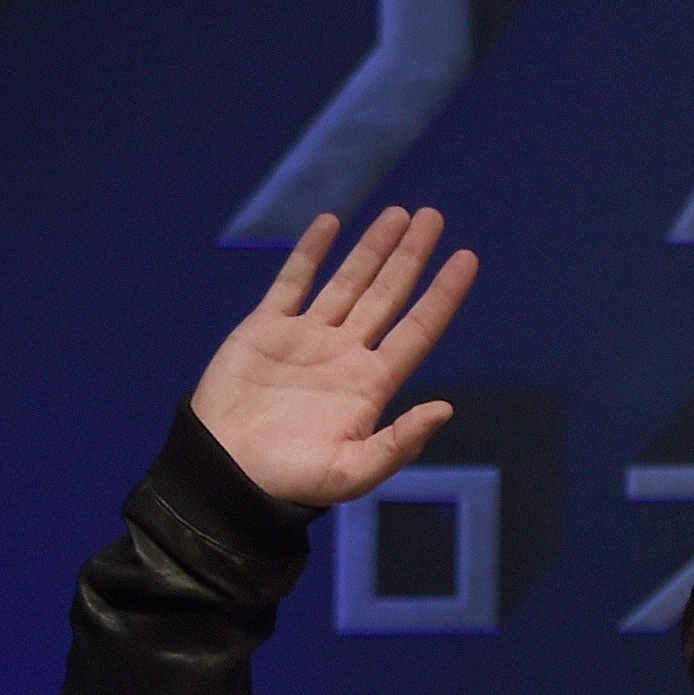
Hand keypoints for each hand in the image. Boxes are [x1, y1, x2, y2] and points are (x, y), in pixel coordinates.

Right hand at [189, 206, 480, 507]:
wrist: (226, 475)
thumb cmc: (291, 480)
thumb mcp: (353, 472)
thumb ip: (399, 442)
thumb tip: (445, 409)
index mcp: (371, 384)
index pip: (417, 329)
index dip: (443, 294)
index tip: (467, 258)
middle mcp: (345, 354)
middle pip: (388, 295)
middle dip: (411, 256)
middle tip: (432, 217)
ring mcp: (306, 337)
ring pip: (348, 281)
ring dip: (372, 248)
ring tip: (398, 214)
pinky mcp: (265, 329)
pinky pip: (293, 282)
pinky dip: (310, 253)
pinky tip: (330, 223)